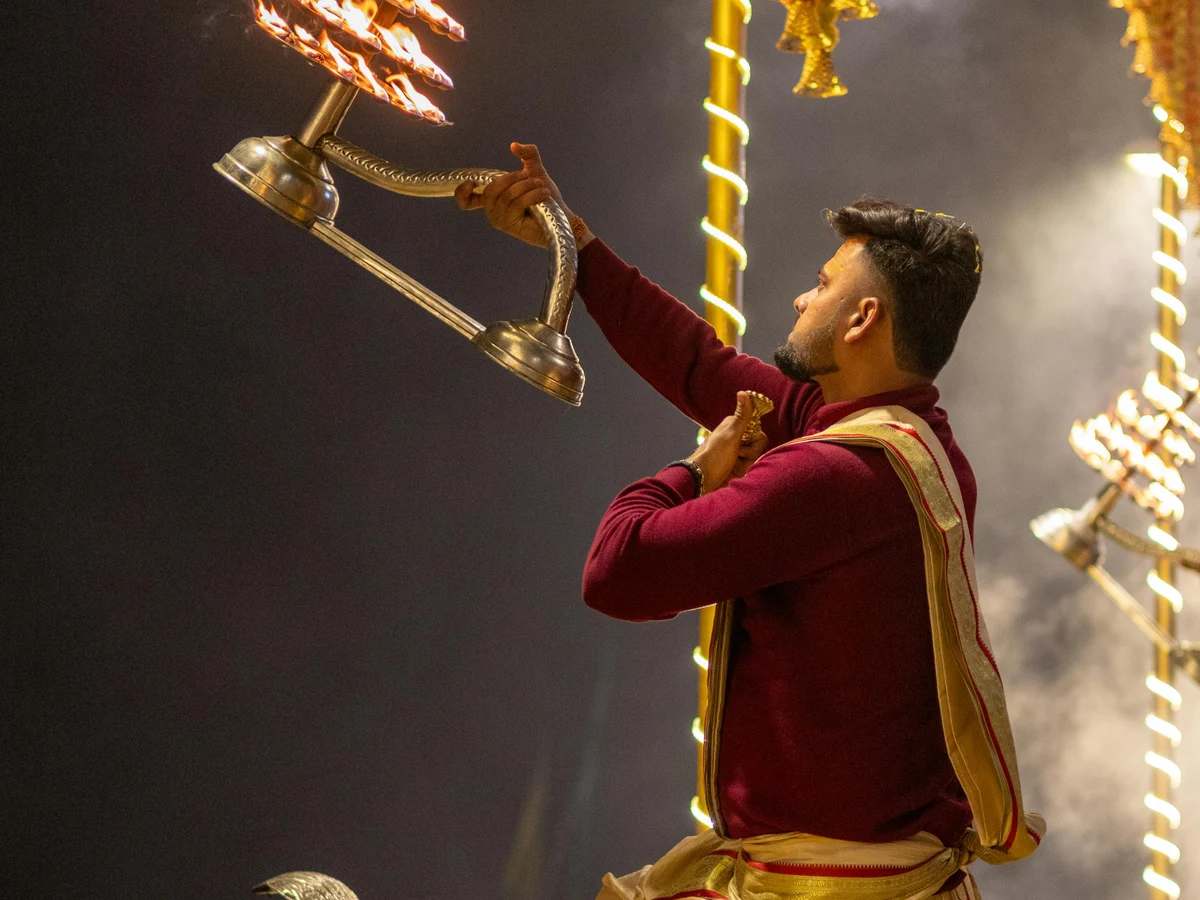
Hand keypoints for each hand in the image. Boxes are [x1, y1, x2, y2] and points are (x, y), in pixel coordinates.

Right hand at [454, 142, 573, 247]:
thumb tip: (513, 145)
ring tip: (541, 185)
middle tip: (530, 176)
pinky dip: (532, 195)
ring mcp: (500, 220)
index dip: (462, 193)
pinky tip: (543, 194)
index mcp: (493, 200)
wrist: (560, 216)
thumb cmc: (545, 196)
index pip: (467, 202)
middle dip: (511, 178)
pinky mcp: (510, 225)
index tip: (470, 183)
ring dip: (526, 186)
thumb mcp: (535, 170)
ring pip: (506, 196)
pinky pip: (517, 204)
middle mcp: (492, 211)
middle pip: (490, 190)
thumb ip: (527, 155)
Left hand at [687, 392, 769, 493]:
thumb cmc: (714, 457)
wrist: (701, 481)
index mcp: (734, 426)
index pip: (759, 433)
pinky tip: (733, 473)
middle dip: (750, 454)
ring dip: (745, 464)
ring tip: (732, 466)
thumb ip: (742, 416)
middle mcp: (737, 438)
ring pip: (755, 458)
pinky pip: (750, 468)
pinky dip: (744, 472)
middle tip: (736, 456)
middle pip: (758, 446)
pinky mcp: (737, 466)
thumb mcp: (730, 435)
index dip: (754, 441)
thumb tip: (743, 392)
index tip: (742, 444)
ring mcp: (737, 453)